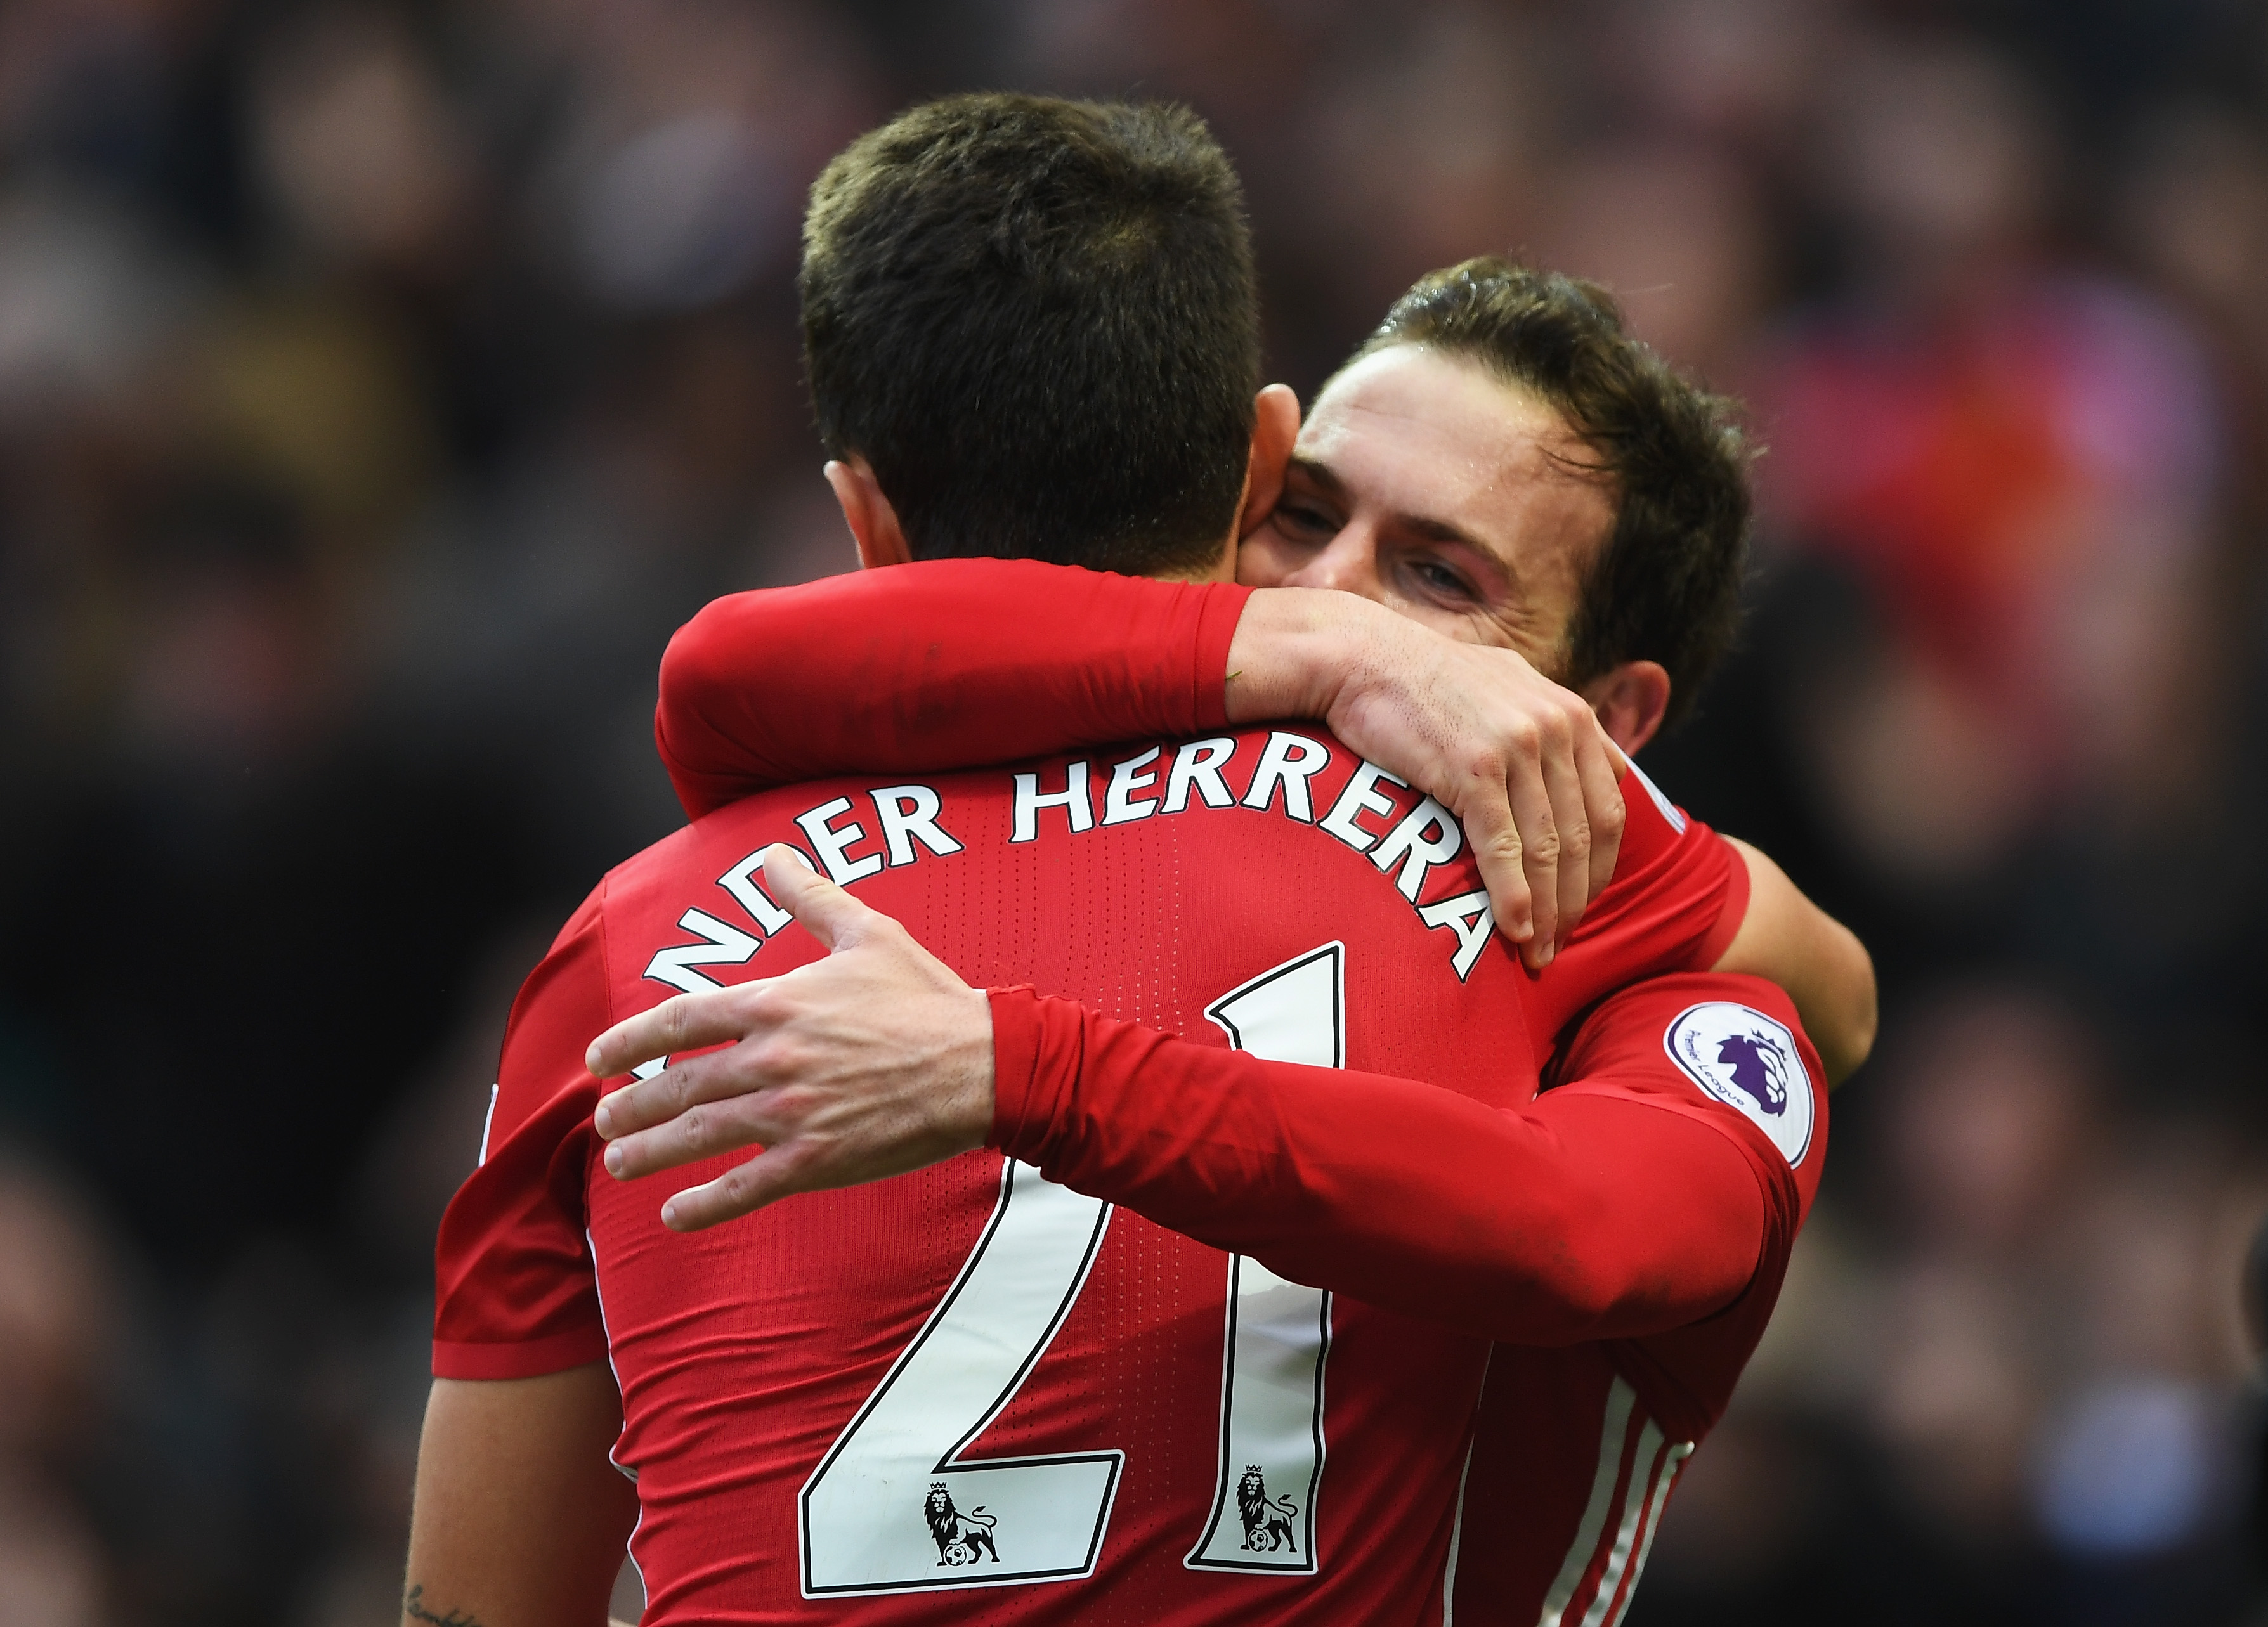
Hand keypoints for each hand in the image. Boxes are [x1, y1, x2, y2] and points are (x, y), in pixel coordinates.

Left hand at [585, 847, 995, 1230]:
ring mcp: (791, 1113)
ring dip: (648, 1152)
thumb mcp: (868, 932)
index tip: (600, 1057)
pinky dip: (703, 1205)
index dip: (630, 1040)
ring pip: (698, 1136)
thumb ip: (811, 896)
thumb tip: (774, 855)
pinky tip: (675, 1213)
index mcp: (777, 1002)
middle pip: (677, 1084)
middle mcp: (772, 1058)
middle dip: (630, 1106)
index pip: (679, 1019)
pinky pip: (744, 1188)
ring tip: (618, 1163)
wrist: (983, 1063)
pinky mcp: (816, 1160)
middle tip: (604, 1119)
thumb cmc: (927, 997)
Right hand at [1228, 590, 1624, 967]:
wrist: (1360, 656)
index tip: (1579, 904)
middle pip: (1584, 836)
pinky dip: (1514, 898)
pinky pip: (1505, 848)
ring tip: (1537, 953)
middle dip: (1575, 901)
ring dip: (1547, 912)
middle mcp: (1556, 727)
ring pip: (1548, 849)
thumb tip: (1584, 764)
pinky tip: (1515, 931)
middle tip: (1560, 945)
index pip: (1609, 807)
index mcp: (1571, 713)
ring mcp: (1518, 747)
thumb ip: (1548, 726)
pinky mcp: (1476, 768)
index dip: (1599, 867)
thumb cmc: (1422, 679)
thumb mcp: (1506, 687)